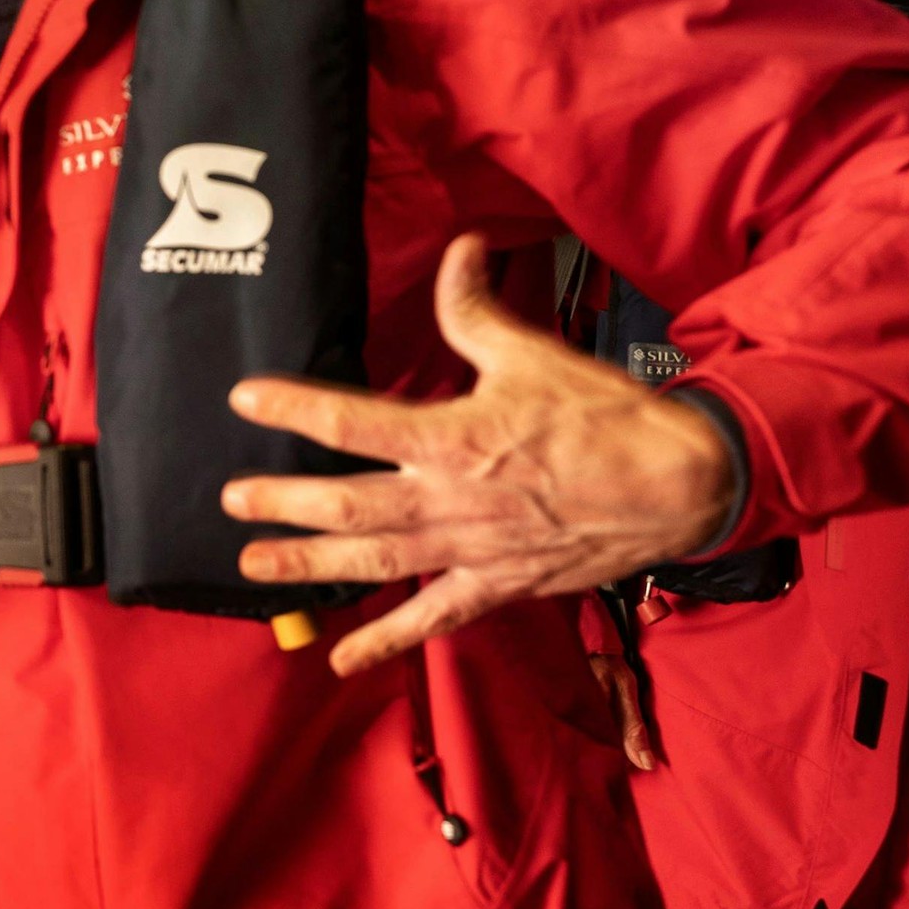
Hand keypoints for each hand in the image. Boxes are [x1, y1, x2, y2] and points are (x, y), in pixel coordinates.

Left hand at [218, 234, 736, 677]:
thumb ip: (476, 310)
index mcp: (454, 437)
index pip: (353, 421)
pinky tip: (342, 659)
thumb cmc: (606, 419)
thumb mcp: (534, 355)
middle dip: (284, 503)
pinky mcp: (496, 585)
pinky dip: (385, 641)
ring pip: (375, 562)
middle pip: (349, 504)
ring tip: (255, 568)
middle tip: (231, 501)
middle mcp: (451, 500)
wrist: (677, 487)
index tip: (244, 399)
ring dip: (310, 567)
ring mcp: (470, 549)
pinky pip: (431, 620)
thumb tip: (459, 249)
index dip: (293, 409)